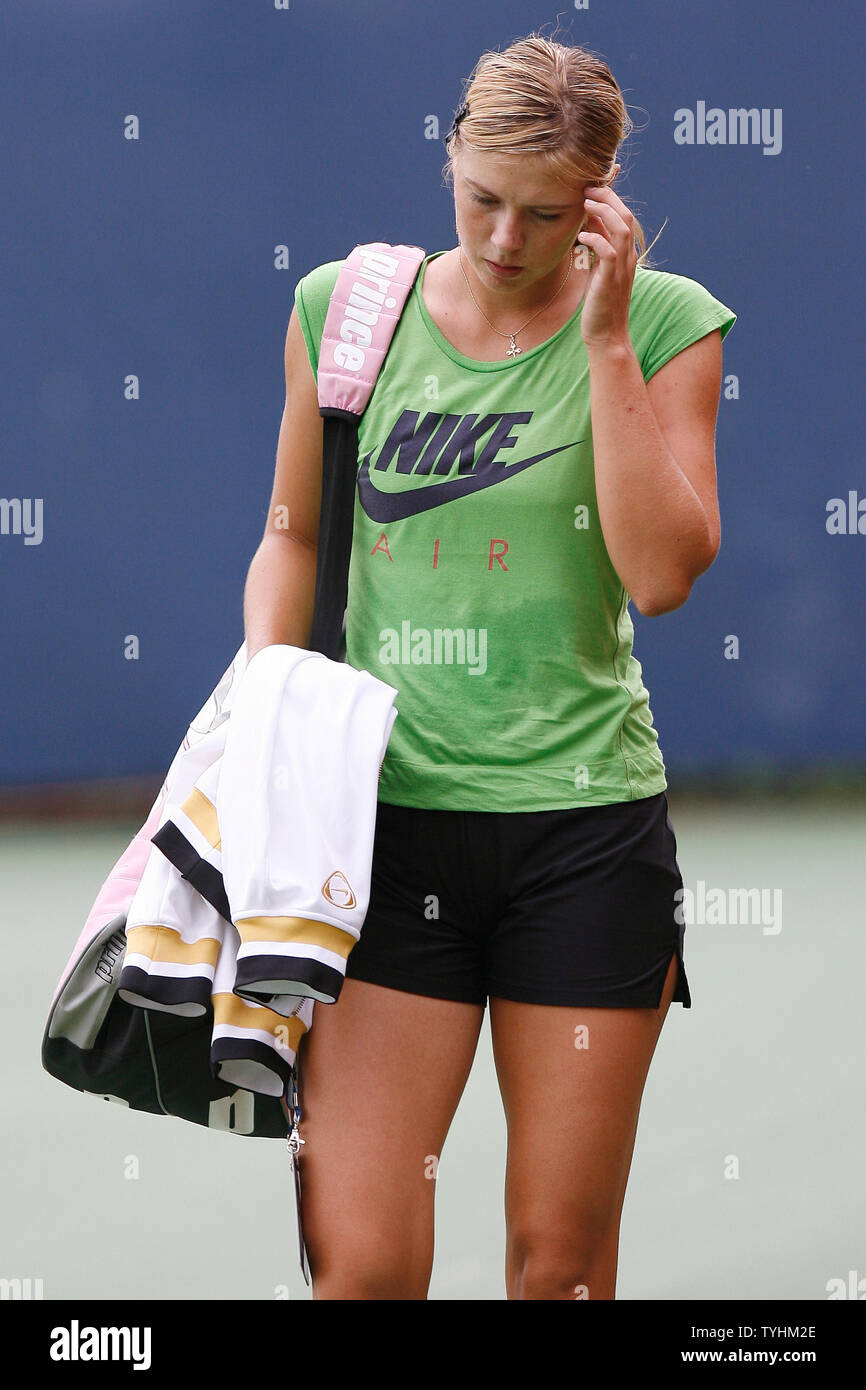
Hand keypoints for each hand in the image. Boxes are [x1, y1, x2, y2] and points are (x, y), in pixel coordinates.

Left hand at [577, 170, 636, 349]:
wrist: (606, 335)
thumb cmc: (599, 303)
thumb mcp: (597, 269)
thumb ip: (597, 246)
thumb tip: (588, 223)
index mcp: (625, 253)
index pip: (623, 216)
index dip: (610, 198)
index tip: (591, 188)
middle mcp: (628, 257)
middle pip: (625, 215)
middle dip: (607, 197)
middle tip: (587, 188)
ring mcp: (622, 268)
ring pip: (621, 228)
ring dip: (603, 212)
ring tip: (585, 204)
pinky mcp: (610, 280)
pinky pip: (608, 252)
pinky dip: (596, 240)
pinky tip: (581, 238)